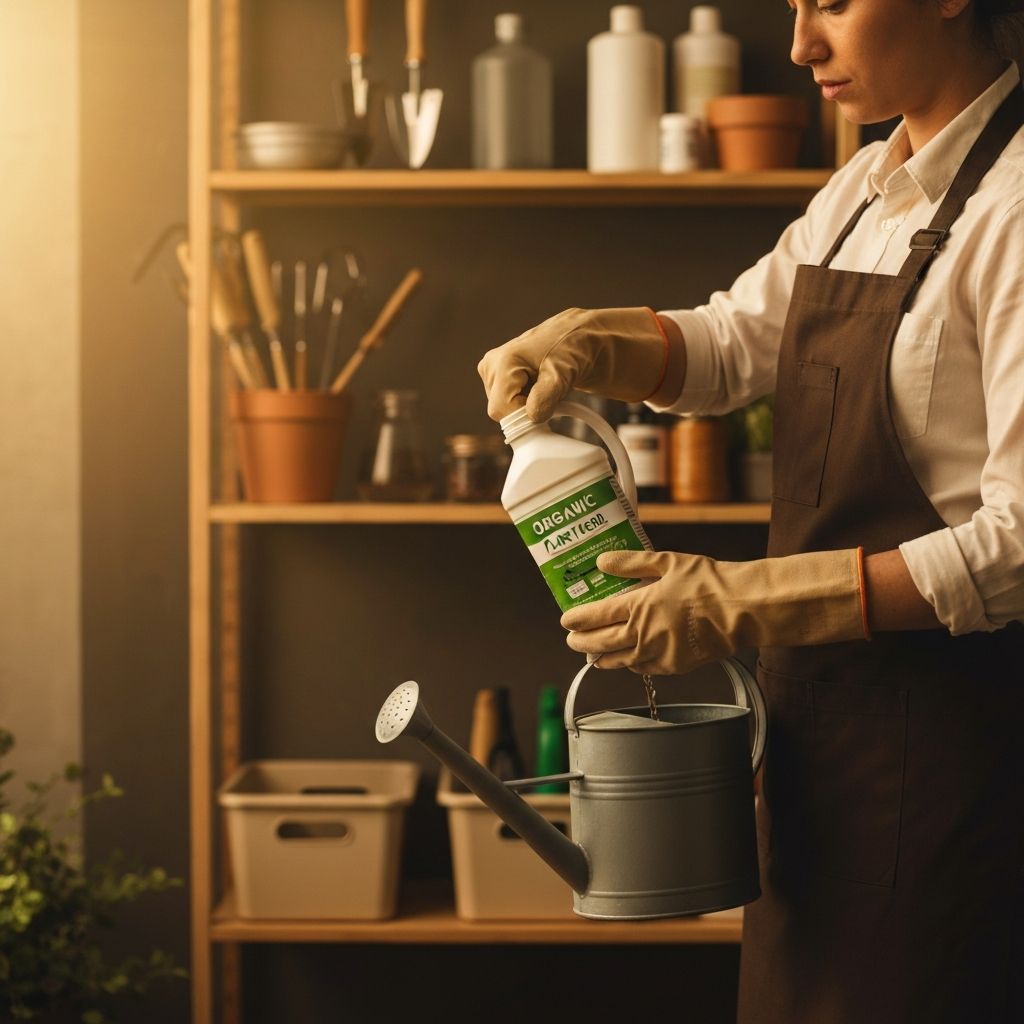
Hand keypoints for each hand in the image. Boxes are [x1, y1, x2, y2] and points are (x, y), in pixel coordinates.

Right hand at [477, 307, 669, 422]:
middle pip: (501, 411)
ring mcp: (502, 372)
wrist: (600, 336)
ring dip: (531, 411)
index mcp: (505, 360)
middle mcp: (497, 364)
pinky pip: (516, 407)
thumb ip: (549, 390)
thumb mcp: (571, 366)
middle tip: (556, 406)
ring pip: (509, 411)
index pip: (500, 409)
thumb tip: (531, 415)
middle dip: (527, 415)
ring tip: (557, 396)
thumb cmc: (587, 345)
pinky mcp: (511, 379)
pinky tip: (549, 400)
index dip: (523, 422)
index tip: (547, 423)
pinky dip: (532, 408)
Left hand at [560, 548, 866, 675]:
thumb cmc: (710, 583)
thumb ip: (631, 563)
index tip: (566, 619)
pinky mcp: (675, 666)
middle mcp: (643, 634)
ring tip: (592, 655)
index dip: (577, 619)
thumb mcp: (667, 562)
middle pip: (600, 644)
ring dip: (601, 658)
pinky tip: (626, 661)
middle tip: (572, 639)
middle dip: (581, 642)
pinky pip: (643, 669)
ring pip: (619, 662)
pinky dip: (629, 665)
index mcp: (639, 607)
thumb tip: (602, 562)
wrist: (743, 609)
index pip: (596, 616)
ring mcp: (658, 653)